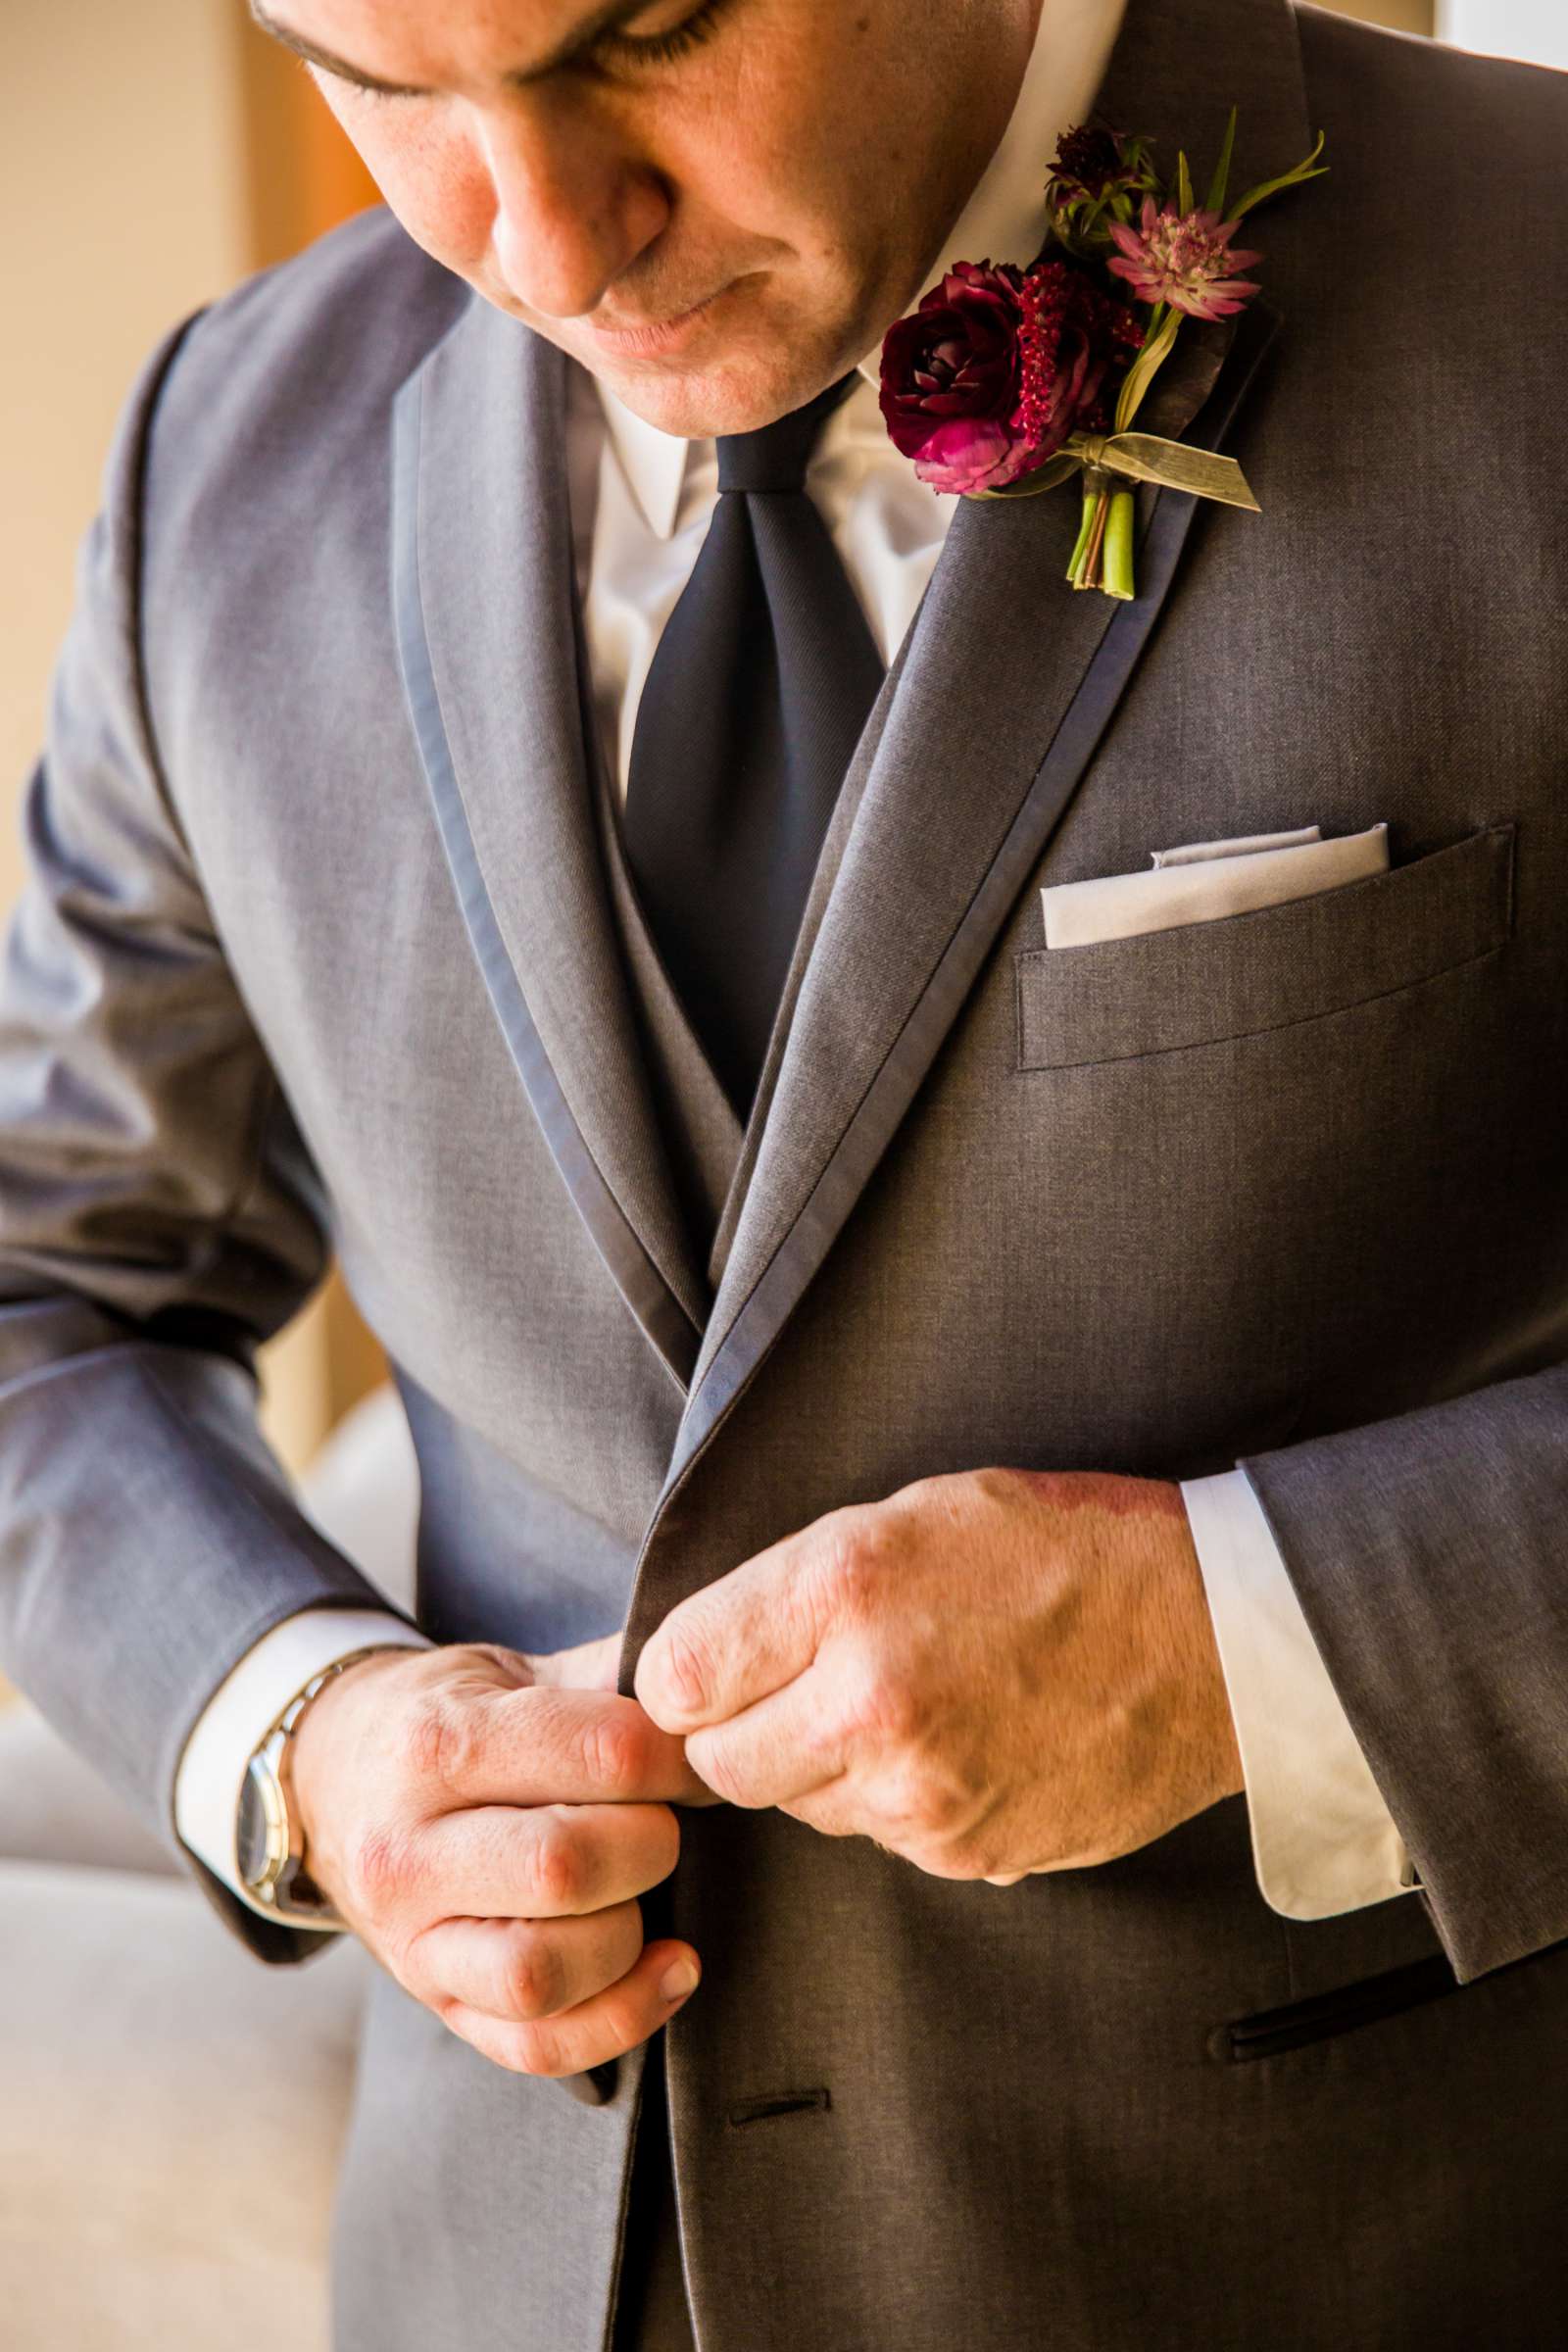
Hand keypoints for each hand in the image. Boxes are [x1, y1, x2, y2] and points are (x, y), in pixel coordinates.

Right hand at [289, 1633, 714, 2075]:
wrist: (326, 1776)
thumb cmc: (441, 1719)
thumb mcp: (507, 1673)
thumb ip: (605, 1678)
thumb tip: (710, 1697)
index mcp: (435, 1744)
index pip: (600, 1755)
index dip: (674, 1759)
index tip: (689, 1758)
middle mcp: (408, 1851)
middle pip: (568, 1868)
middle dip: (650, 1843)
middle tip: (661, 1819)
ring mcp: (412, 1941)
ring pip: (543, 1971)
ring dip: (627, 1934)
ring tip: (640, 1891)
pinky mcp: (435, 2003)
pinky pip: (538, 2046)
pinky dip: (621, 2018)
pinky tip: (664, 1967)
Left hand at [634, 1468, 1243, 1884]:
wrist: (1216, 1636)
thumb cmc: (1064, 1548)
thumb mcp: (912, 1513)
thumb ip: (791, 1586)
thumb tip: (689, 1661)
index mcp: (843, 1593)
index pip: (674, 1676)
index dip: (684, 1672)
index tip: (713, 1662)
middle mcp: (869, 1704)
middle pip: (721, 1764)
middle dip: (740, 1729)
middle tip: (800, 1684)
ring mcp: (919, 1794)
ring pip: (798, 1806)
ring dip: (819, 1764)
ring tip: (902, 1698)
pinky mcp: (964, 1854)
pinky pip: (877, 1836)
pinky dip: (891, 1799)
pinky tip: (956, 1740)